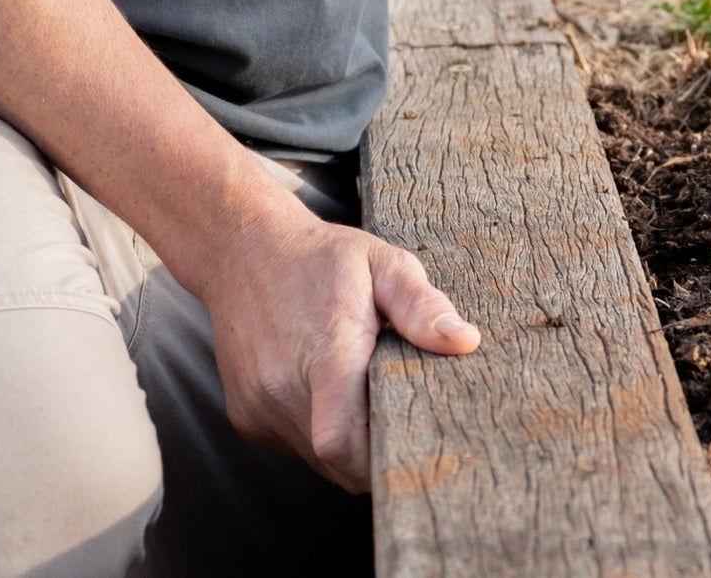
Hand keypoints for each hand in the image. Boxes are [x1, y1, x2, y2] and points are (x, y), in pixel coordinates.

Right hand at [199, 200, 479, 491]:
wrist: (244, 249)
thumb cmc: (321, 258)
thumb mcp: (382, 264)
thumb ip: (422, 306)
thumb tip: (466, 342)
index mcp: (325, 352)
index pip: (342, 443)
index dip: (379, 461)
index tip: (411, 442)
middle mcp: (284, 386)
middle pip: (337, 460)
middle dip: (372, 451)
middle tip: (395, 410)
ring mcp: (258, 405)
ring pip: (315, 458)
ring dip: (344, 440)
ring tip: (357, 389)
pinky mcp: (245, 416)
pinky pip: (292, 444)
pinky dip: (315, 430)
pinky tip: (323, 388)